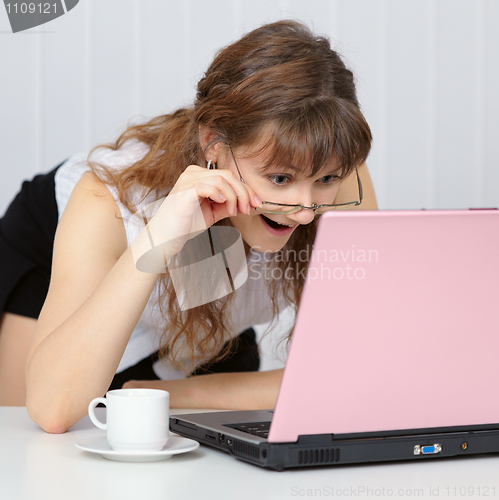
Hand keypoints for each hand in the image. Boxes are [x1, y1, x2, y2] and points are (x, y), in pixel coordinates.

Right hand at [131, 165, 261, 271]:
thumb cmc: (185, 225)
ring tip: (233, 212)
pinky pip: (209, 186)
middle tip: (248, 209)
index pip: (229, 176)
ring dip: (234, 197)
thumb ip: (228, 205)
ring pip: (222, 179)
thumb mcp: (212, 212)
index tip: (256, 203)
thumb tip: (249, 202)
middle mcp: (193, 173)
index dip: (246, 189)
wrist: (164, 239)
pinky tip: (223, 206)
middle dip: (244, 192)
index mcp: (199, 175)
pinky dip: (221, 195)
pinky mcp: (184, 192)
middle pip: (228, 175)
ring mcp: (187, 181)